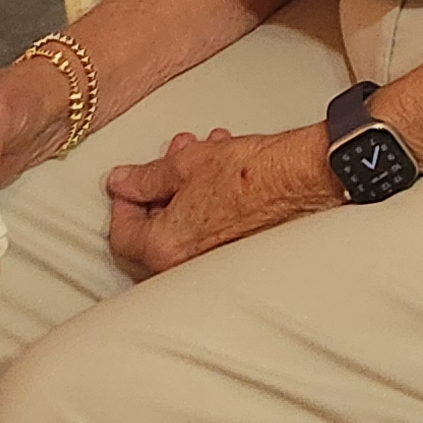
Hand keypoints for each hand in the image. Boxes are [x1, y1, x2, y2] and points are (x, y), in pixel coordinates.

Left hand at [104, 126, 323, 280]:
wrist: (302, 179)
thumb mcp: (184, 163)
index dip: (123, 199)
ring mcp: (211, 265)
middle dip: (156, 192)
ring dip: (183, 193)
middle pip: (151, 236)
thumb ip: (144, 177)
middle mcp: (184, 266)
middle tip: (167, 162)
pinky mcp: (235, 257)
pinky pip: (206, 234)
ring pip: (181, 230)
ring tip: (200, 156)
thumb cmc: (251, 173)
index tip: (131, 179)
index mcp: (163, 247)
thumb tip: (122, 182)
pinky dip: (205, 206)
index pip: (121, 233)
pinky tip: (220, 172)